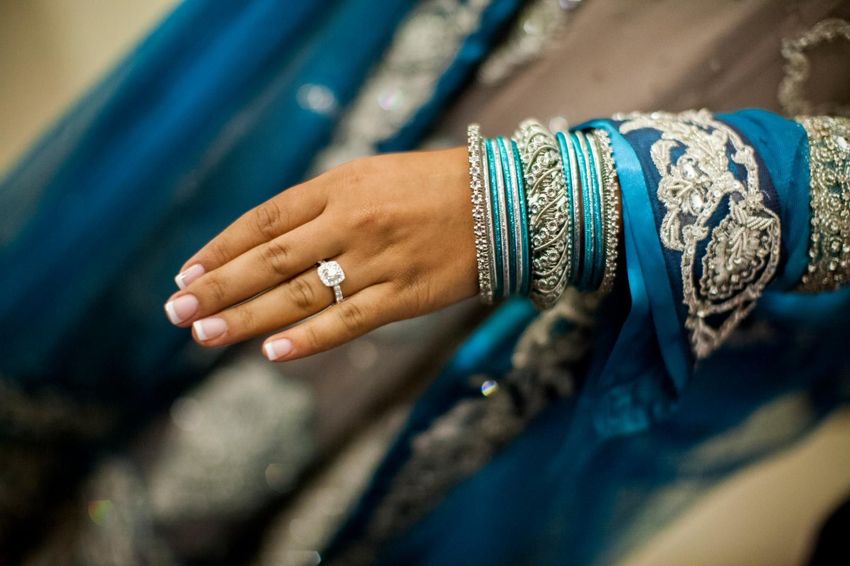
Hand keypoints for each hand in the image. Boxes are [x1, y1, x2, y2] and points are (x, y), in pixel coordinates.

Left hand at [163, 146, 477, 360]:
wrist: (503, 201)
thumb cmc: (432, 186)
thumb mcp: (371, 175)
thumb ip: (322, 204)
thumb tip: (268, 242)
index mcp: (339, 186)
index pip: (264, 222)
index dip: (221, 249)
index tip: (187, 275)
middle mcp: (351, 221)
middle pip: (270, 260)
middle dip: (219, 287)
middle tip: (177, 312)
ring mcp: (377, 260)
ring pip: (299, 293)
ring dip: (247, 316)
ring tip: (204, 334)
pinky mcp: (405, 295)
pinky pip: (349, 320)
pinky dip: (309, 338)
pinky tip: (272, 353)